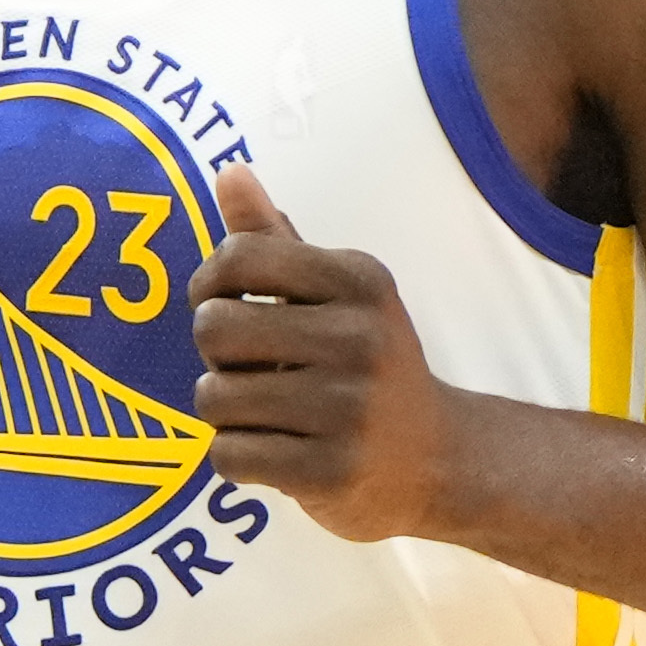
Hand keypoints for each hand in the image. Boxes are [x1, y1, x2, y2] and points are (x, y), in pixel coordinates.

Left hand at [191, 166, 477, 542]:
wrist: (436, 460)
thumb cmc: (365, 366)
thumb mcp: (336, 294)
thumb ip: (275, 239)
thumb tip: (229, 172)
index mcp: (361, 281)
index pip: (241, 257)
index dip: (208, 283)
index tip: (219, 303)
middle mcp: (360, 340)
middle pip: (214, 327)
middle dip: (214, 353)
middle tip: (247, 369)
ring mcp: (347, 410)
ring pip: (213, 398)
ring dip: (222, 410)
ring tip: (263, 412)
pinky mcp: (330, 472)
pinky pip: (228, 454)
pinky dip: (235, 455)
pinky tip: (273, 451)